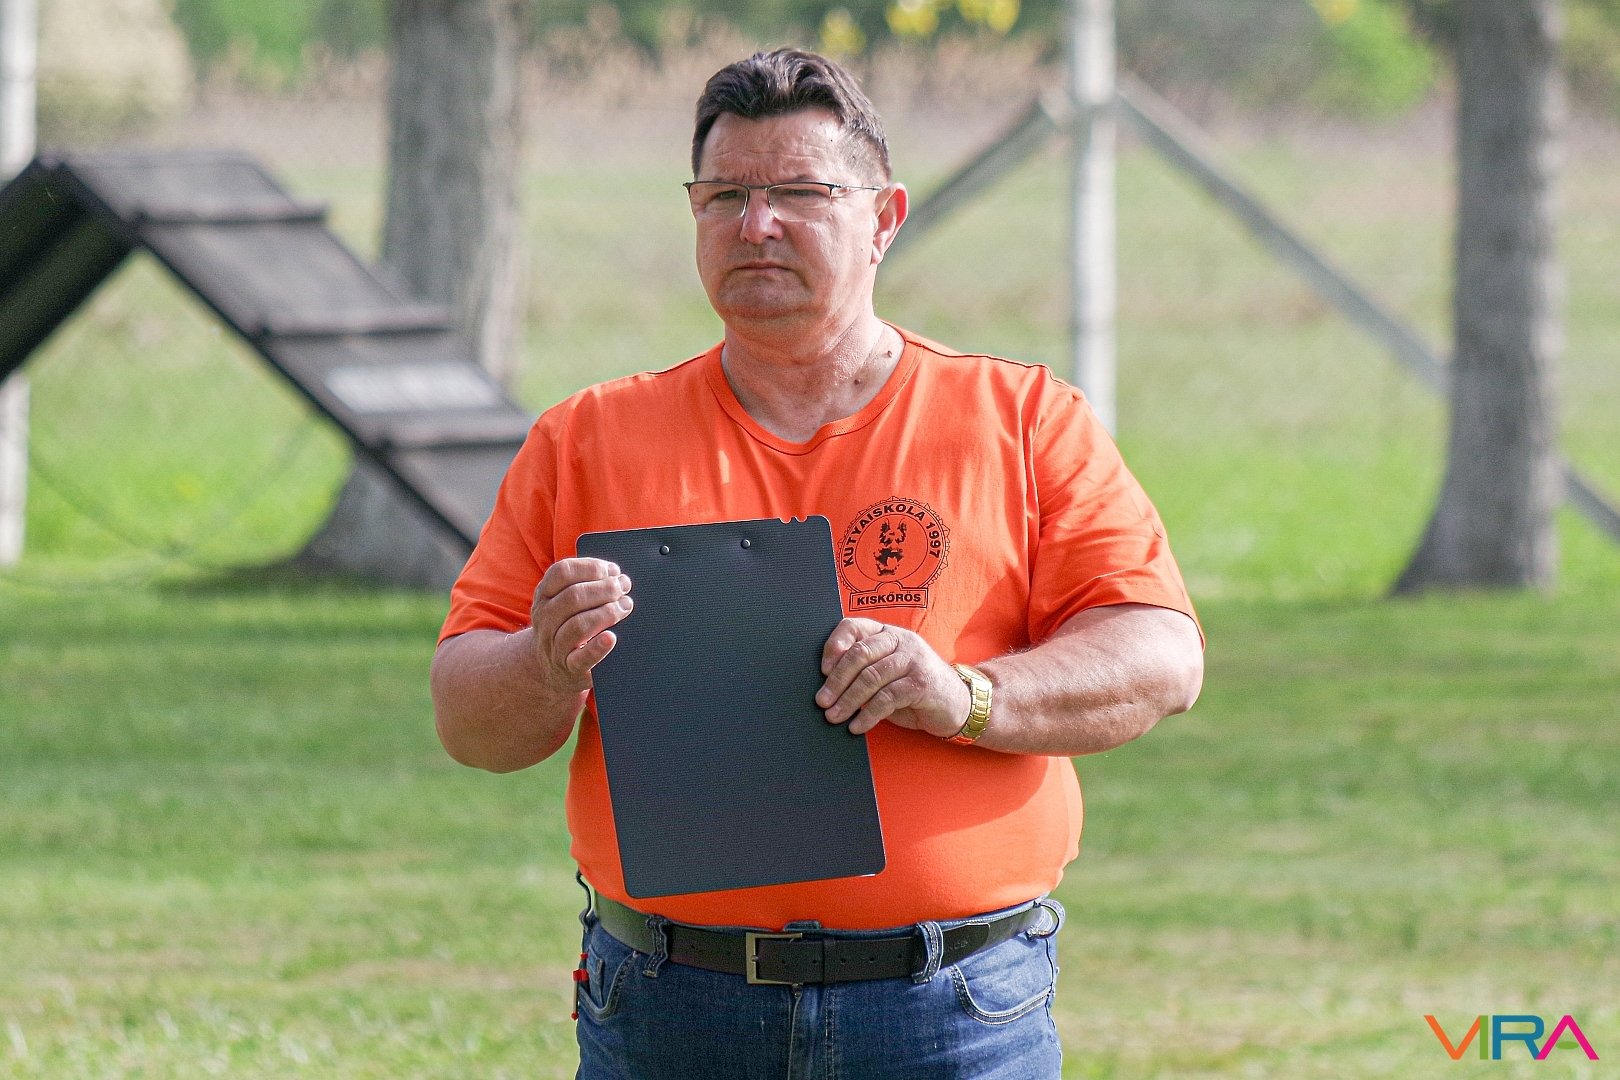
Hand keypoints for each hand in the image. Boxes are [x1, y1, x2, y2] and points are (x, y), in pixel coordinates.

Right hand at [529, 558, 632, 691]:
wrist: (549, 667)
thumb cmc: (566, 626)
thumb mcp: (564, 602)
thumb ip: (585, 584)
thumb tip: (616, 574)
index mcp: (544, 596)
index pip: (562, 572)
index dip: (591, 567)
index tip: (613, 570)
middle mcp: (545, 619)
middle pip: (573, 597)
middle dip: (605, 588)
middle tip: (624, 586)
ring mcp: (555, 645)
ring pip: (578, 625)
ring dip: (607, 612)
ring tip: (625, 606)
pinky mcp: (569, 668)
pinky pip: (582, 658)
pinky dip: (598, 648)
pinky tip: (611, 637)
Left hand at [816, 618, 970, 737]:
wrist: (959, 704)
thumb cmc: (915, 689)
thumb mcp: (888, 674)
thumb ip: (865, 670)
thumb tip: (827, 684)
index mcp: (889, 634)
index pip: (854, 626)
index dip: (834, 645)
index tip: (822, 670)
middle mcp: (902, 641)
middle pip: (860, 653)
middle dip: (836, 680)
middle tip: (822, 701)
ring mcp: (914, 660)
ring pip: (871, 677)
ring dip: (848, 700)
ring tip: (834, 717)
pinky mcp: (922, 683)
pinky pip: (887, 698)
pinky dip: (868, 715)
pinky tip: (857, 726)